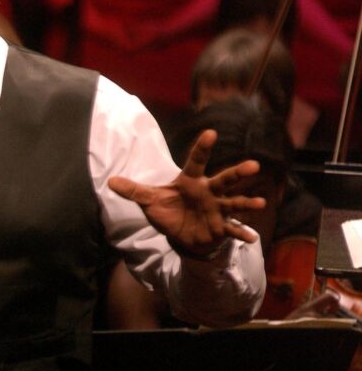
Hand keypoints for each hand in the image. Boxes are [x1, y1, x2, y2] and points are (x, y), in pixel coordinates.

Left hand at [108, 130, 264, 256]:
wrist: (181, 236)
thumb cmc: (169, 212)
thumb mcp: (150, 201)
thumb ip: (134, 191)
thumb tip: (110, 182)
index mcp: (190, 181)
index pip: (196, 162)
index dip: (202, 148)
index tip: (211, 133)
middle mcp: (208, 192)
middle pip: (224, 180)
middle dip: (237, 173)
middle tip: (253, 165)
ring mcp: (217, 210)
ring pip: (234, 203)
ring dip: (247, 203)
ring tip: (260, 203)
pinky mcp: (220, 227)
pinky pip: (232, 230)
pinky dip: (241, 234)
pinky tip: (252, 238)